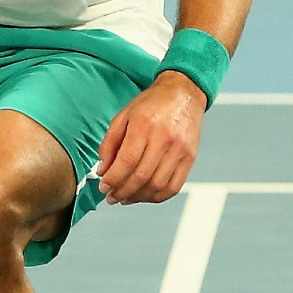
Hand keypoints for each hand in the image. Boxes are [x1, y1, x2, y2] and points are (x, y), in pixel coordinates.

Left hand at [94, 71, 203, 205]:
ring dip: (138, 197)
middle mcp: (164, 138)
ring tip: (125, 198)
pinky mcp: (190, 157)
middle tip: (111, 197)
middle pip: (142, 176)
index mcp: (144, 124)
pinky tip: (144, 196)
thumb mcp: (123, 116)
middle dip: (122, 192)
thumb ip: (109, 144)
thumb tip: (103, 171)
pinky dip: (158, 196)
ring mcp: (180, 149)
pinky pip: (174, 186)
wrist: (183, 94)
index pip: (127, 161)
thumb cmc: (151, 105)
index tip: (103, 187)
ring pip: (158, 184)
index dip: (113, 179)